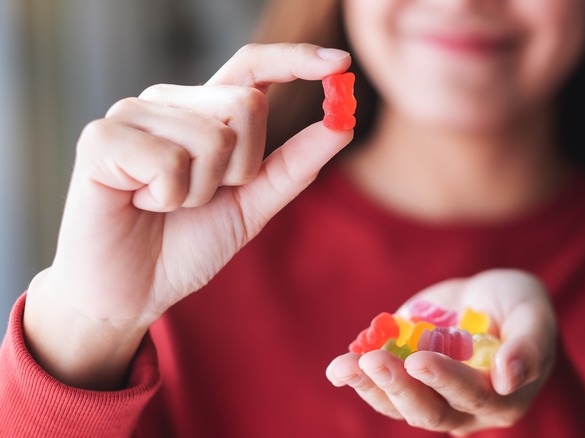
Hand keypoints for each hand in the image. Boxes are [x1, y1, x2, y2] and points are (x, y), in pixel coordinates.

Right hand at [23, 43, 352, 388]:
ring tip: (165, 204)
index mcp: (204, 112)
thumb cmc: (186, 244)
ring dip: (201, 192)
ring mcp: (132, 114)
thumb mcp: (253, 204)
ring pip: (212, 138)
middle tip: (202, 197)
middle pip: (246, 104)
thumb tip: (342, 125)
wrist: (132, 291)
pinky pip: (170, 161)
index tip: (341, 62)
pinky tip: (139, 203)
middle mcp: (169, 103)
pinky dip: (167, 198)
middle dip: (241, 169)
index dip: (296, 59)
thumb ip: (294, 164)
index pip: (253, 67)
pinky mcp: (100, 138)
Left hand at [326, 269, 557, 435]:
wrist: (487, 297)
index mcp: (503, 399)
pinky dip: (358, 378)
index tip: (419, 359)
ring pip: (398, 406)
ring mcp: (431, 397)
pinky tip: (339, 367)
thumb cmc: (519, 305)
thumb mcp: (534, 315)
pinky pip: (380, 389)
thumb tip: (508, 378)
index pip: (472, 396)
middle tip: (374, 361)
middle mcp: (465, 409)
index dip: (446, 380)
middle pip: (430, 412)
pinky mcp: (405, 381)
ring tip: (342, 368)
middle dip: (399, 387)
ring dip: (369, 387)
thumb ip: (528, 346)